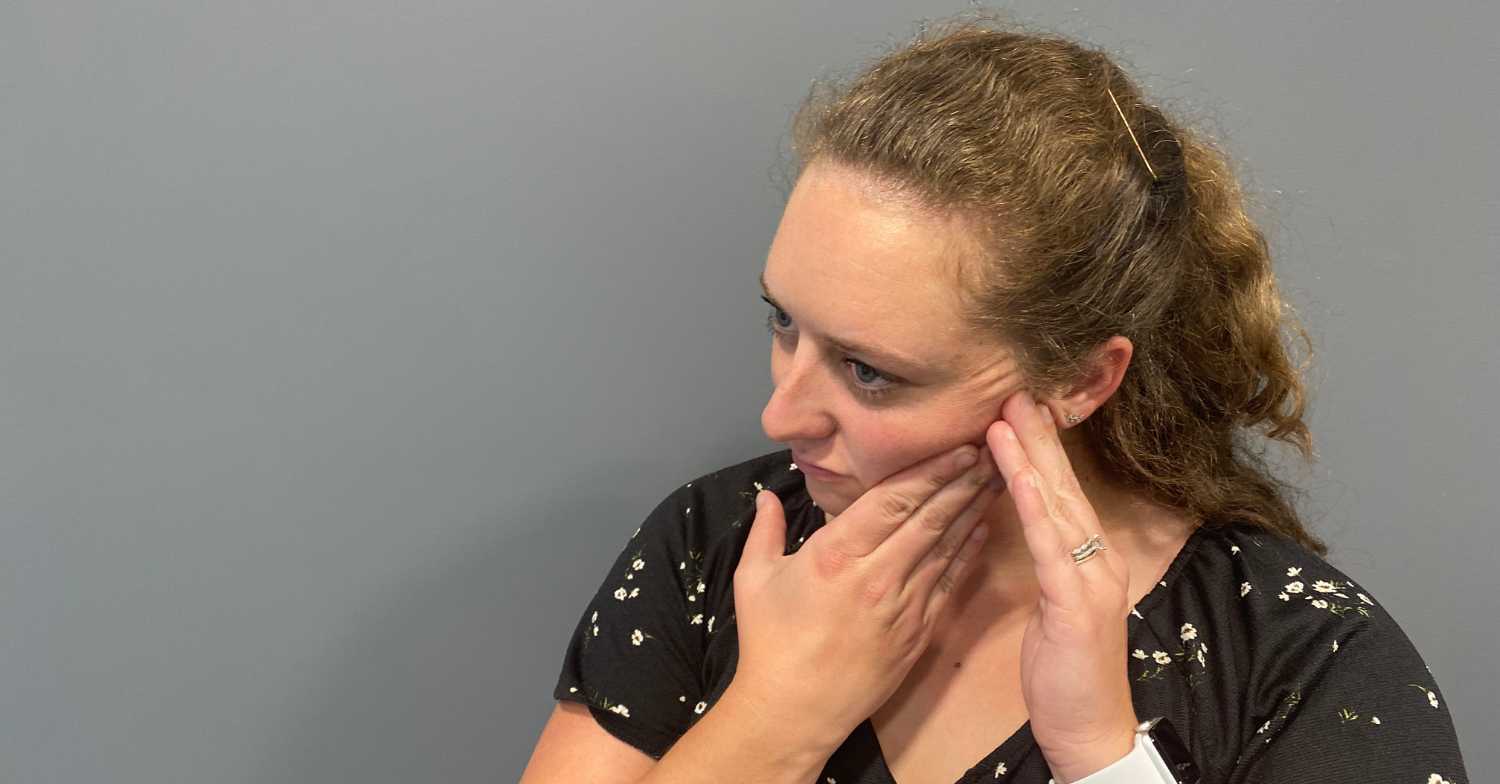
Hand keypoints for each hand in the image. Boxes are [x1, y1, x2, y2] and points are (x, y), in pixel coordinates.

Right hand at [728, 443, 1005, 755]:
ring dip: (973, 511)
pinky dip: (968, 555)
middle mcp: (876, 575)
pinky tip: (982, 532)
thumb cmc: (770, 644)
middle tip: (990, 451)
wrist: (795, 711)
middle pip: (929, 517)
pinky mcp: (917, 632)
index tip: (957, 446)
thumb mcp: (754, 579)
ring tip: (996, 480)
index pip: (894, 500)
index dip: (931, 470)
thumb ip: (765, 531)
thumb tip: (768, 495)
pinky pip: (949, 584)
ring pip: (947, 547)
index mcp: (835, 554)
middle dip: (963, 481)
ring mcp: (902, 605)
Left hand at [984, 389, 1137, 782]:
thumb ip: (1045, 563)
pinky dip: (1035, 508)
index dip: (1040, 447)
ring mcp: (1092, 579)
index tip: (1016, 405)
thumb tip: (1019, 522)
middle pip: (1064, 485)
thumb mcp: (1051, 606)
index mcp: (1088, 557)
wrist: (1089, 729)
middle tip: (1012, 387)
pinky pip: (1052, 547)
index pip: (1062, 490)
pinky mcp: (1077, 604)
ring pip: (1059, 506)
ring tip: (1006, 416)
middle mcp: (1098, 558)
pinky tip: (1018, 478)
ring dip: (1032, 458)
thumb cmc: (1065, 671)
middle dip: (1038, 434)